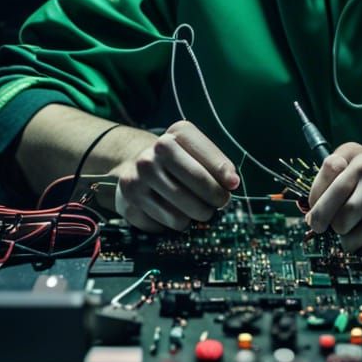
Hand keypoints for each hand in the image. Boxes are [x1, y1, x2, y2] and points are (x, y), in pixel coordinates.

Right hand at [112, 120, 239, 232]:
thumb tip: (232, 183)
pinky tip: (171, 212)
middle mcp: (152, 155)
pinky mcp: (128, 205)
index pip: (208, 160)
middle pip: (198, 184)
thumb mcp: (197, 152)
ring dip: (195, 217)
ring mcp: (137, 180)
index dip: (224, 176)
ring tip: (196, 210)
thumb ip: (217, 164)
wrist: (135, 166)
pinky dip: (173, 225)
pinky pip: (163, 227)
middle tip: (218, 204)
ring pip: (181, 215)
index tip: (233, 185)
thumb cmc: (178, 160)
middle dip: (215, 200)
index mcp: (175, 135)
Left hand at [306, 142, 361, 256]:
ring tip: (357, 231)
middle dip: (329, 229)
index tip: (319, 212)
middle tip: (334, 228)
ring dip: (349, 242)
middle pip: (335, 218)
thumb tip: (309, 218)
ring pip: (350, 238)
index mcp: (355, 154)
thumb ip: (332, 184)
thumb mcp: (359, 165)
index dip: (315, 207)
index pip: (318, 190)